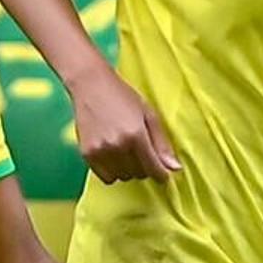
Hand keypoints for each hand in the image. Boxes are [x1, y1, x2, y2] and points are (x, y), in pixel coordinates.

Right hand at [69, 66, 180, 182]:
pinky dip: (112, 171)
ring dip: (128, 169)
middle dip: (144, 167)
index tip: (163, 174)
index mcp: (136, 135)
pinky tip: (112, 154)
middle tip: (140, 150)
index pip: (154, 169)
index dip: (161, 174)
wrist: (90, 85)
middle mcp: (118, 146)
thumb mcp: (148, 115)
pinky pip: (106, 177)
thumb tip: (175, 168)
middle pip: (139, 174)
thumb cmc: (122, 96)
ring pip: (123, 177)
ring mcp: (100, 151)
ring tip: (125, 150)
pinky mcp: (87, 154)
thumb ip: (162, 143)